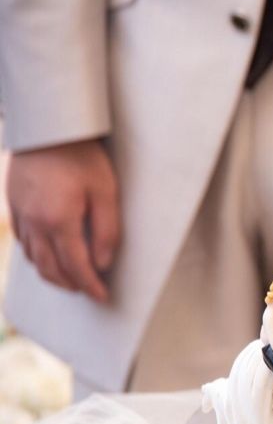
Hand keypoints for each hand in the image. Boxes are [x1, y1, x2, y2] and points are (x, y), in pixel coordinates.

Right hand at [6, 139, 120, 301]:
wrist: (47, 127)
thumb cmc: (82, 156)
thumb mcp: (106, 191)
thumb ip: (107, 230)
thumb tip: (103, 263)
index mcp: (59, 221)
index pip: (76, 266)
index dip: (90, 285)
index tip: (102, 297)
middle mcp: (34, 222)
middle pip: (50, 268)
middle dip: (70, 284)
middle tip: (87, 291)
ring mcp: (20, 214)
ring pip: (33, 257)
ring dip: (51, 273)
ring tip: (70, 279)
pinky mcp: (14, 204)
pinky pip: (23, 241)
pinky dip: (36, 256)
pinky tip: (47, 255)